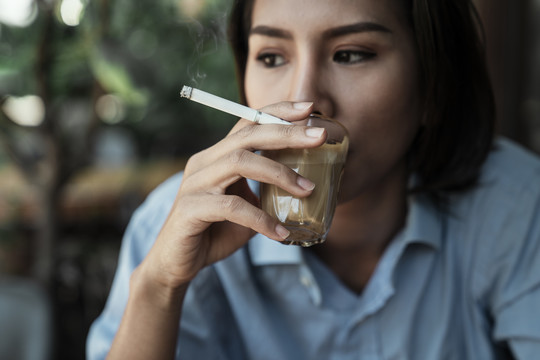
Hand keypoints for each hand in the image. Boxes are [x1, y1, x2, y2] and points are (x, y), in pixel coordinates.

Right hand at [139, 101, 325, 289]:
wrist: (177, 263)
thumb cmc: (214, 232)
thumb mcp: (244, 205)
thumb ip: (264, 191)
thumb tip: (306, 184)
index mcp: (216, 156)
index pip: (247, 123)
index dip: (277, 112)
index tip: (309, 107)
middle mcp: (204, 163)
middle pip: (246, 135)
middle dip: (286, 132)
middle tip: (319, 136)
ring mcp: (194, 184)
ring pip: (239, 162)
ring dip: (279, 173)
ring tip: (307, 189)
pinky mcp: (190, 209)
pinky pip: (231, 207)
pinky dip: (261, 219)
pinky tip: (280, 233)